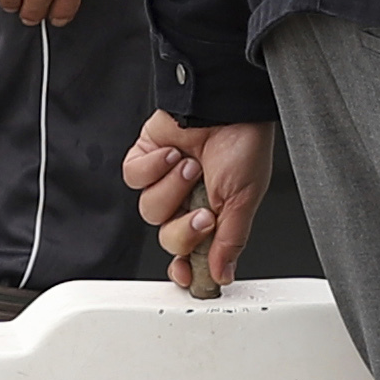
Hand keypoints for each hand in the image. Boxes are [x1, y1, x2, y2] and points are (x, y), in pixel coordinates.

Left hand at [125, 113, 274, 292]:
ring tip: (191, 168)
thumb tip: (222, 274)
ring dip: (172, 189)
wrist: (228, 103)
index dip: (185, 267)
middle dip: (185, 228)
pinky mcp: (145, 158)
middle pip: (168, 238)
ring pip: (150, 210)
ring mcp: (164, 180)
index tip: (187, 275)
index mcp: (212, 215)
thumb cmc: (244, 142)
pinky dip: (152, 167)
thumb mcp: (245, 199)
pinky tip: (172, 154)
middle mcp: (186, 201)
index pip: (190, 253)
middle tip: (203, 211)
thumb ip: (230, 241)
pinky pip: (134, 177)